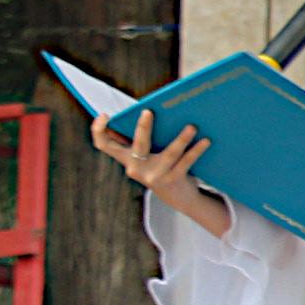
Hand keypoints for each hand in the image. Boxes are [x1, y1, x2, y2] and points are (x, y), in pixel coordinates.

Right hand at [90, 110, 229, 238]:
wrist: (177, 197)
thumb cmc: (161, 166)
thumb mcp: (146, 155)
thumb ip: (140, 137)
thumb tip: (147, 107)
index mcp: (126, 158)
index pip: (103, 144)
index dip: (98, 130)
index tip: (104, 115)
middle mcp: (136, 168)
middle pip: (138, 144)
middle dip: (143, 128)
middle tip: (148, 112)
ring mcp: (154, 176)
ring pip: (169, 154)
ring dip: (181, 139)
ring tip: (192, 127)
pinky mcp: (171, 180)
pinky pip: (185, 162)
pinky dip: (196, 150)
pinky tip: (205, 141)